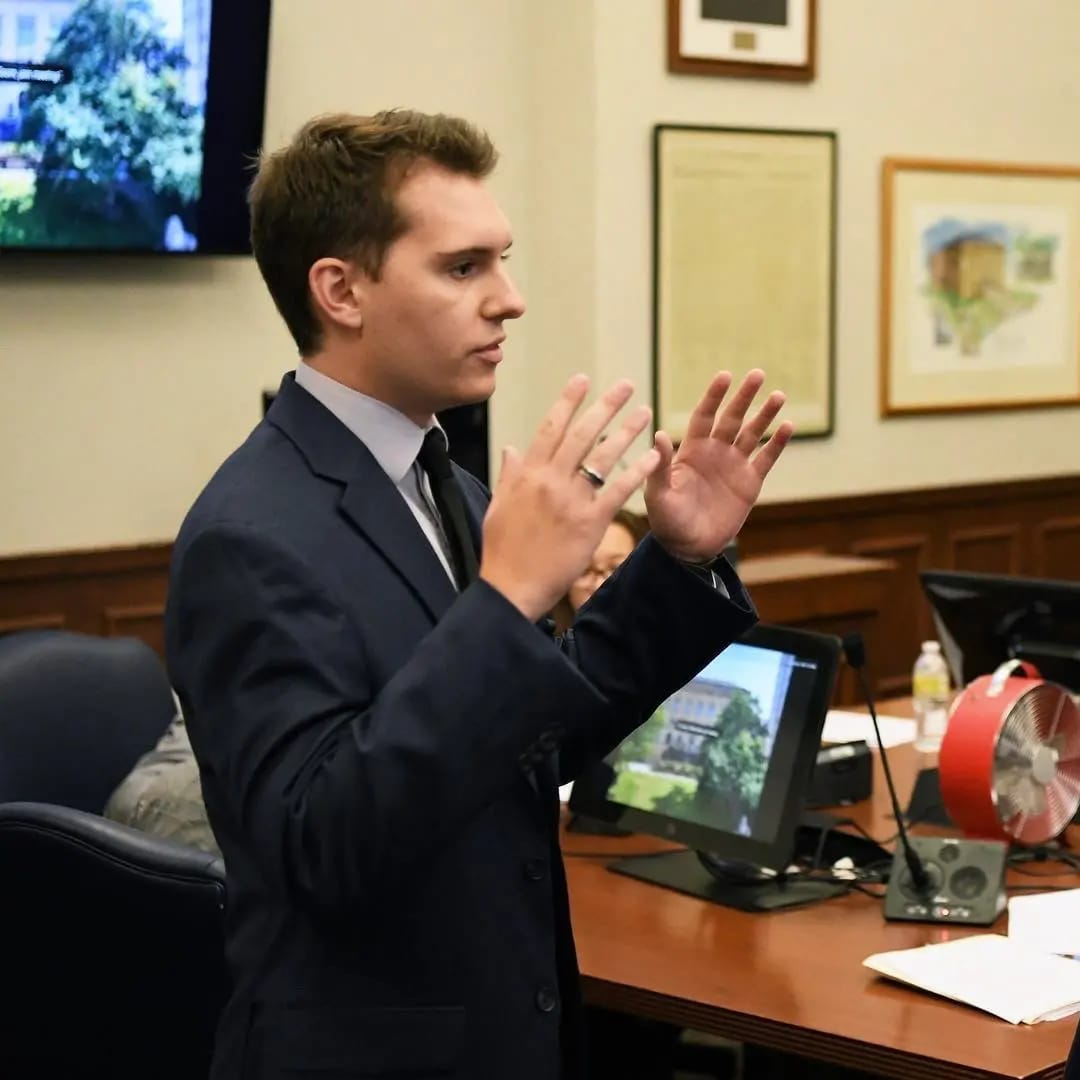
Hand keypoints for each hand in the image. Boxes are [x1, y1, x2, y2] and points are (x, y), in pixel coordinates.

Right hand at [481, 376, 659, 620]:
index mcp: (527, 474)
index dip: (569, 401)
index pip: (551, 428)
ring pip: (604, 457)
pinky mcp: (590, 523)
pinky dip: (637, 470)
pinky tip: (653, 455)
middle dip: (606, 405)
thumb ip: (509, 474)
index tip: (583, 379)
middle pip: (583, 434)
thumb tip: (512, 448)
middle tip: (627, 385)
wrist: (512, 587)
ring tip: (645, 412)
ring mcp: (572, 501)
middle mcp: (550, 481)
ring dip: (627, 431)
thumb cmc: (502, 550)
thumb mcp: (498, 506)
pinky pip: (618, 490)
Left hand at [645, 369, 792, 562]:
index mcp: (691, 450)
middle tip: (758, 374)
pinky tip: (788, 425)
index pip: (704, 416)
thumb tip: (658, 434)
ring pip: (752, 434)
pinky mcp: (750, 483)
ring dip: (765, 415)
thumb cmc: (667, 521)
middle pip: (732, 418)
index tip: (725, 376)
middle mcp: (714, 452)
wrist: (689, 548)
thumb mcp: (659, 493)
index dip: (714, 397)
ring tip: (778, 395)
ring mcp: (734, 466)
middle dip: (744, 397)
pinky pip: (766, 458)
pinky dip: (777, 443)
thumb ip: (661, 465)